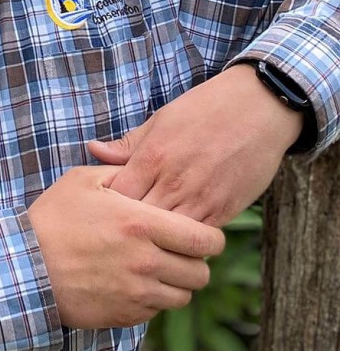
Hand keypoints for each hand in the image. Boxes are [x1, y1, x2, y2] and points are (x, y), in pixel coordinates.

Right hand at [27, 165, 224, 328]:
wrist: (24, 265)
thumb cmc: (53, 218)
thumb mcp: (82, 181)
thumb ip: (121, 172)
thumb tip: (144, 166)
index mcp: (141, 223)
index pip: (205, 239)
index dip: (211, 238)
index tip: (203, 234)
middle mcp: (146, 261)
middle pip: (200, 272)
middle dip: (194, 261)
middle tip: (177, 251)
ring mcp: (137, 292)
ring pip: (183, 295)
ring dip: (176, 282)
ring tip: (156, 267)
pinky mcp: (126, 315)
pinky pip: (157, 310)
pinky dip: (153, 298)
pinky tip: (133, 281)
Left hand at [88, 65, 302, 226]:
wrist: (258, 108)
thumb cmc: (203, 110)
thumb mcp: (160, 120)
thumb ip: (126, 144)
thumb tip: (92, 149)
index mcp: (152, 157)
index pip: (117, 196)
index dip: (108, 205)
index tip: (104, 207)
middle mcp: (174, 182)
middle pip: (139, 221)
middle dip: (128, 227)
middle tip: (120, 229)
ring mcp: (201, 199)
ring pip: (169, 236)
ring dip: (157, 239)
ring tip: (145, 239)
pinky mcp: (225, 210)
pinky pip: (198, 238)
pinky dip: (185, 242)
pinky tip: (175, 239)